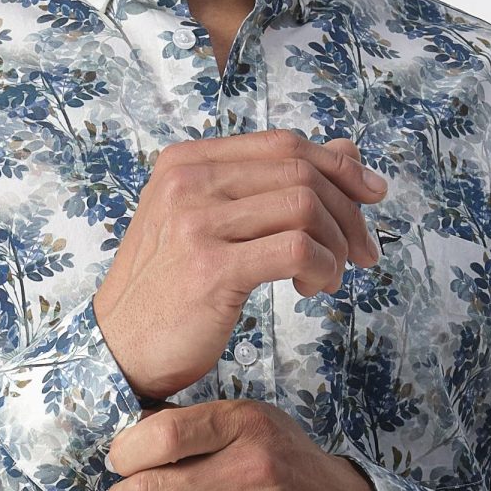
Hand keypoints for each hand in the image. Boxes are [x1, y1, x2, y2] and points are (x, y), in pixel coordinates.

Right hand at [93, 129, 387, 402]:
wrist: (119, 347)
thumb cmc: (170, 286)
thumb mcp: (213, 220)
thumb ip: (272, 183)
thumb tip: (347, 150)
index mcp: (185, 161)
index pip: (282, 144)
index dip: (338, 164)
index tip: (371, 194)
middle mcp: (187, 182)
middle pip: (300, 172)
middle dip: (348, 211)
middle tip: (362, 251)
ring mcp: (196, 222)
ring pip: (305, 207)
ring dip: (335, 245)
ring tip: (328, 276)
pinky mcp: (211, 267)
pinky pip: (298, 250)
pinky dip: (323, 268)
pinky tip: (313, 288)